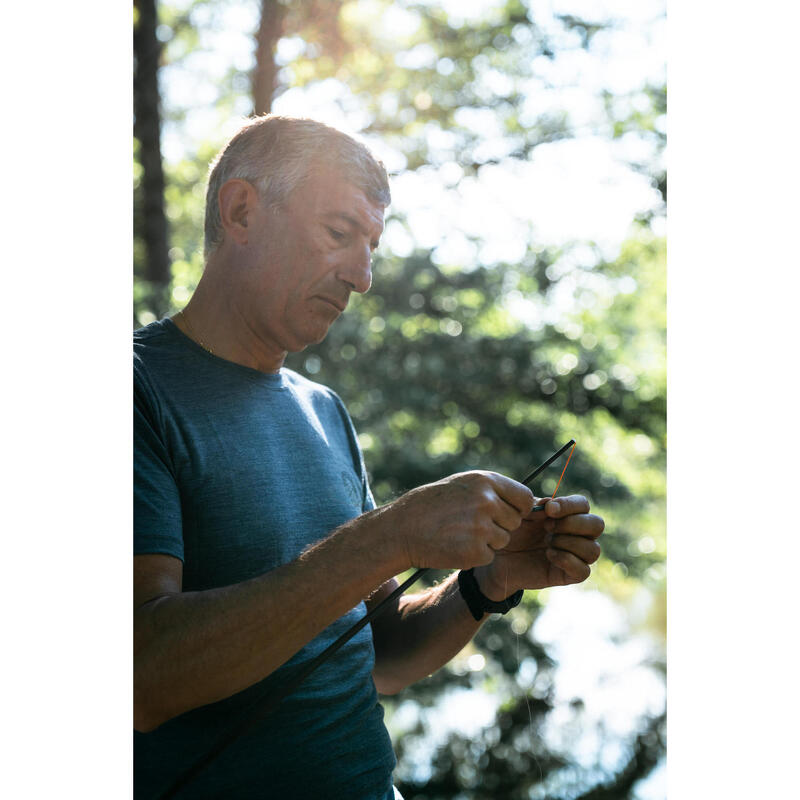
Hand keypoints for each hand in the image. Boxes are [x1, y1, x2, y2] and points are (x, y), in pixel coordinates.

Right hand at [381, 471, 534, 570]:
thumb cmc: (432, 505)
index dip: (519, 508)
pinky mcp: (475, 551)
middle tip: (473, 525)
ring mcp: (482, 527)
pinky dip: (475, 555)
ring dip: (487, 542)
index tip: (507, 513)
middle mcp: (487, 501)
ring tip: (460, 534)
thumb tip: (526, 501)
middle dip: (500, 526)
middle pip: (514, 522)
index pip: (524, 498)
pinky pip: (489, 556)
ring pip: (503, 540)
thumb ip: (492, 490)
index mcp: (486, 481)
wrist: (402, 528)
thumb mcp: (462, 485)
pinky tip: (455, 546)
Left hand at [474, 494, 603, 599]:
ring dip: (569, 543)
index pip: (583, 505)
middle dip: (573, 524)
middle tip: (547, 527)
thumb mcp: (521, 514)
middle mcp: (576, 534)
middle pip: (597, 524)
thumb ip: (536, 506)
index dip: (570, 505)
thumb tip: (550, 502)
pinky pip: (584, 571)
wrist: (498, 558)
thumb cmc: (512, 532)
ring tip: (546, 542)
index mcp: (567, 515)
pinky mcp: (569, 575)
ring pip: (593, 549)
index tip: (549, 510)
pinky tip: (549, 554)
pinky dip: (567, 560)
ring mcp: (575, 555)